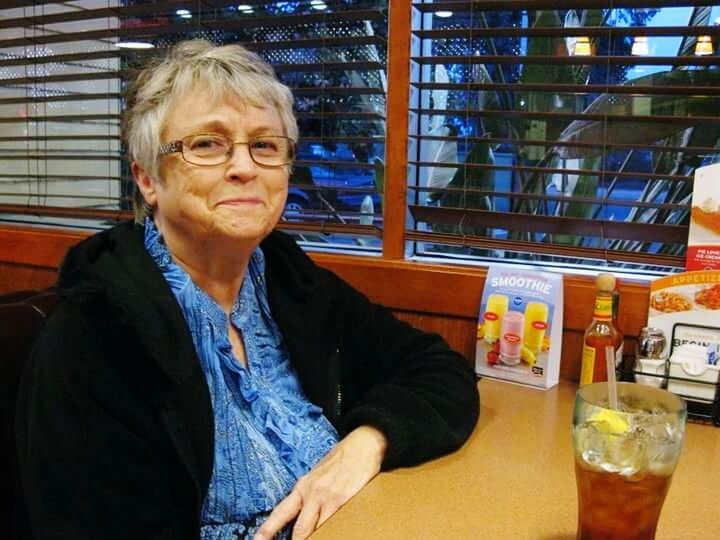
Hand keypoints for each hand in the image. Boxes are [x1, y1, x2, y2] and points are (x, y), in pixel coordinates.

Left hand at [254, 425, 386, 539]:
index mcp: (303, 486)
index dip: (267, 530)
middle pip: (300, 530)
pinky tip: (337, 533)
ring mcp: (329, 498)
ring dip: (317, 538)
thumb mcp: (318, 475)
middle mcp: (313, 493)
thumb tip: (304, 515)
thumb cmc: (341, 458)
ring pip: (318, 530)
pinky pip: (337, 524)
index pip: (281, 512)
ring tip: (318, 539)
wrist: (363, 444)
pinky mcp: (345, 500)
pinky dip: (335, 531)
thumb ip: (310, 494)